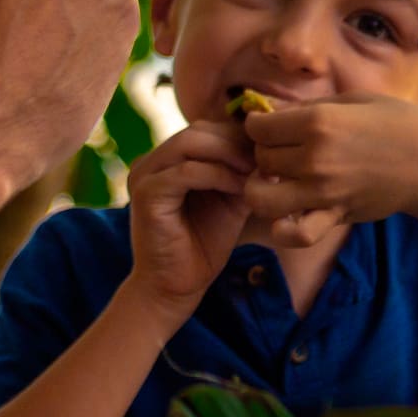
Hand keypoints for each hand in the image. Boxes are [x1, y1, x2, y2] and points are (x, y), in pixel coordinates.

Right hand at [126, 121, 254, 317]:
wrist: (176, 287)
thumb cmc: (203, 245)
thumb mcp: (230, 200)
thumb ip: (243, 173)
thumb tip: (273, 149)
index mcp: (168, 160)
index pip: (205, 129)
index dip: (238, 135)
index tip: (270, 150)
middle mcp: (152, 161)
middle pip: (198, 130)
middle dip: (235, 142)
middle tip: (267, 158)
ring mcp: (144, 174)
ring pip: (190, 143)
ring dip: (229, 155)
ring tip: (256, 171)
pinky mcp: (146, 193)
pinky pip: (186, 171)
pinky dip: (218, 175)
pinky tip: (241, 187)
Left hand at [240, 95, 417, 246]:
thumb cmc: (398, 123)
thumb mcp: (352, 100)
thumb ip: (307, 107)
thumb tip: (267, 109)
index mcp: (318, 122)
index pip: (257, 126)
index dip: (258, 123)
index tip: (270, 123)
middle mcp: (315, 158)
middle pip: (260, 158)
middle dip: (265, 151)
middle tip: (283, 149)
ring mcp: (323, 192)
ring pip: (261, 197)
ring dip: (262, 188)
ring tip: (278, 179)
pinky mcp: (335, 216)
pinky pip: (295, 234)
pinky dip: (283, 229)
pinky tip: (287, 215)